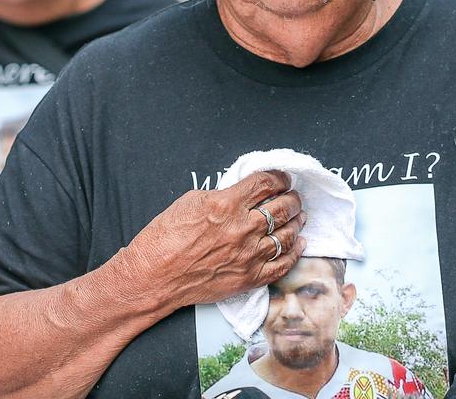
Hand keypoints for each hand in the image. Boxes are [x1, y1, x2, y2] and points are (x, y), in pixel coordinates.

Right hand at [114, 171, 305, 308]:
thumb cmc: (164, 238)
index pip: (265, 184)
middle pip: (282, 207)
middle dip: (292, 198)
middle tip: (294, 196)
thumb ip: (221, 196)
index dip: (279, 178)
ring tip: (300, 216)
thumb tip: (240, 194)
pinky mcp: (249, 277)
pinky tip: (300, 245)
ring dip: (297, 222)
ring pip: (287, 235)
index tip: (283, 179)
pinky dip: (294, 253)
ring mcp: (248, 255)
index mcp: (226, 204)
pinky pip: (282, 265)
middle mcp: (242, 228)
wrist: (155, 276)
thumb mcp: (190, 202)